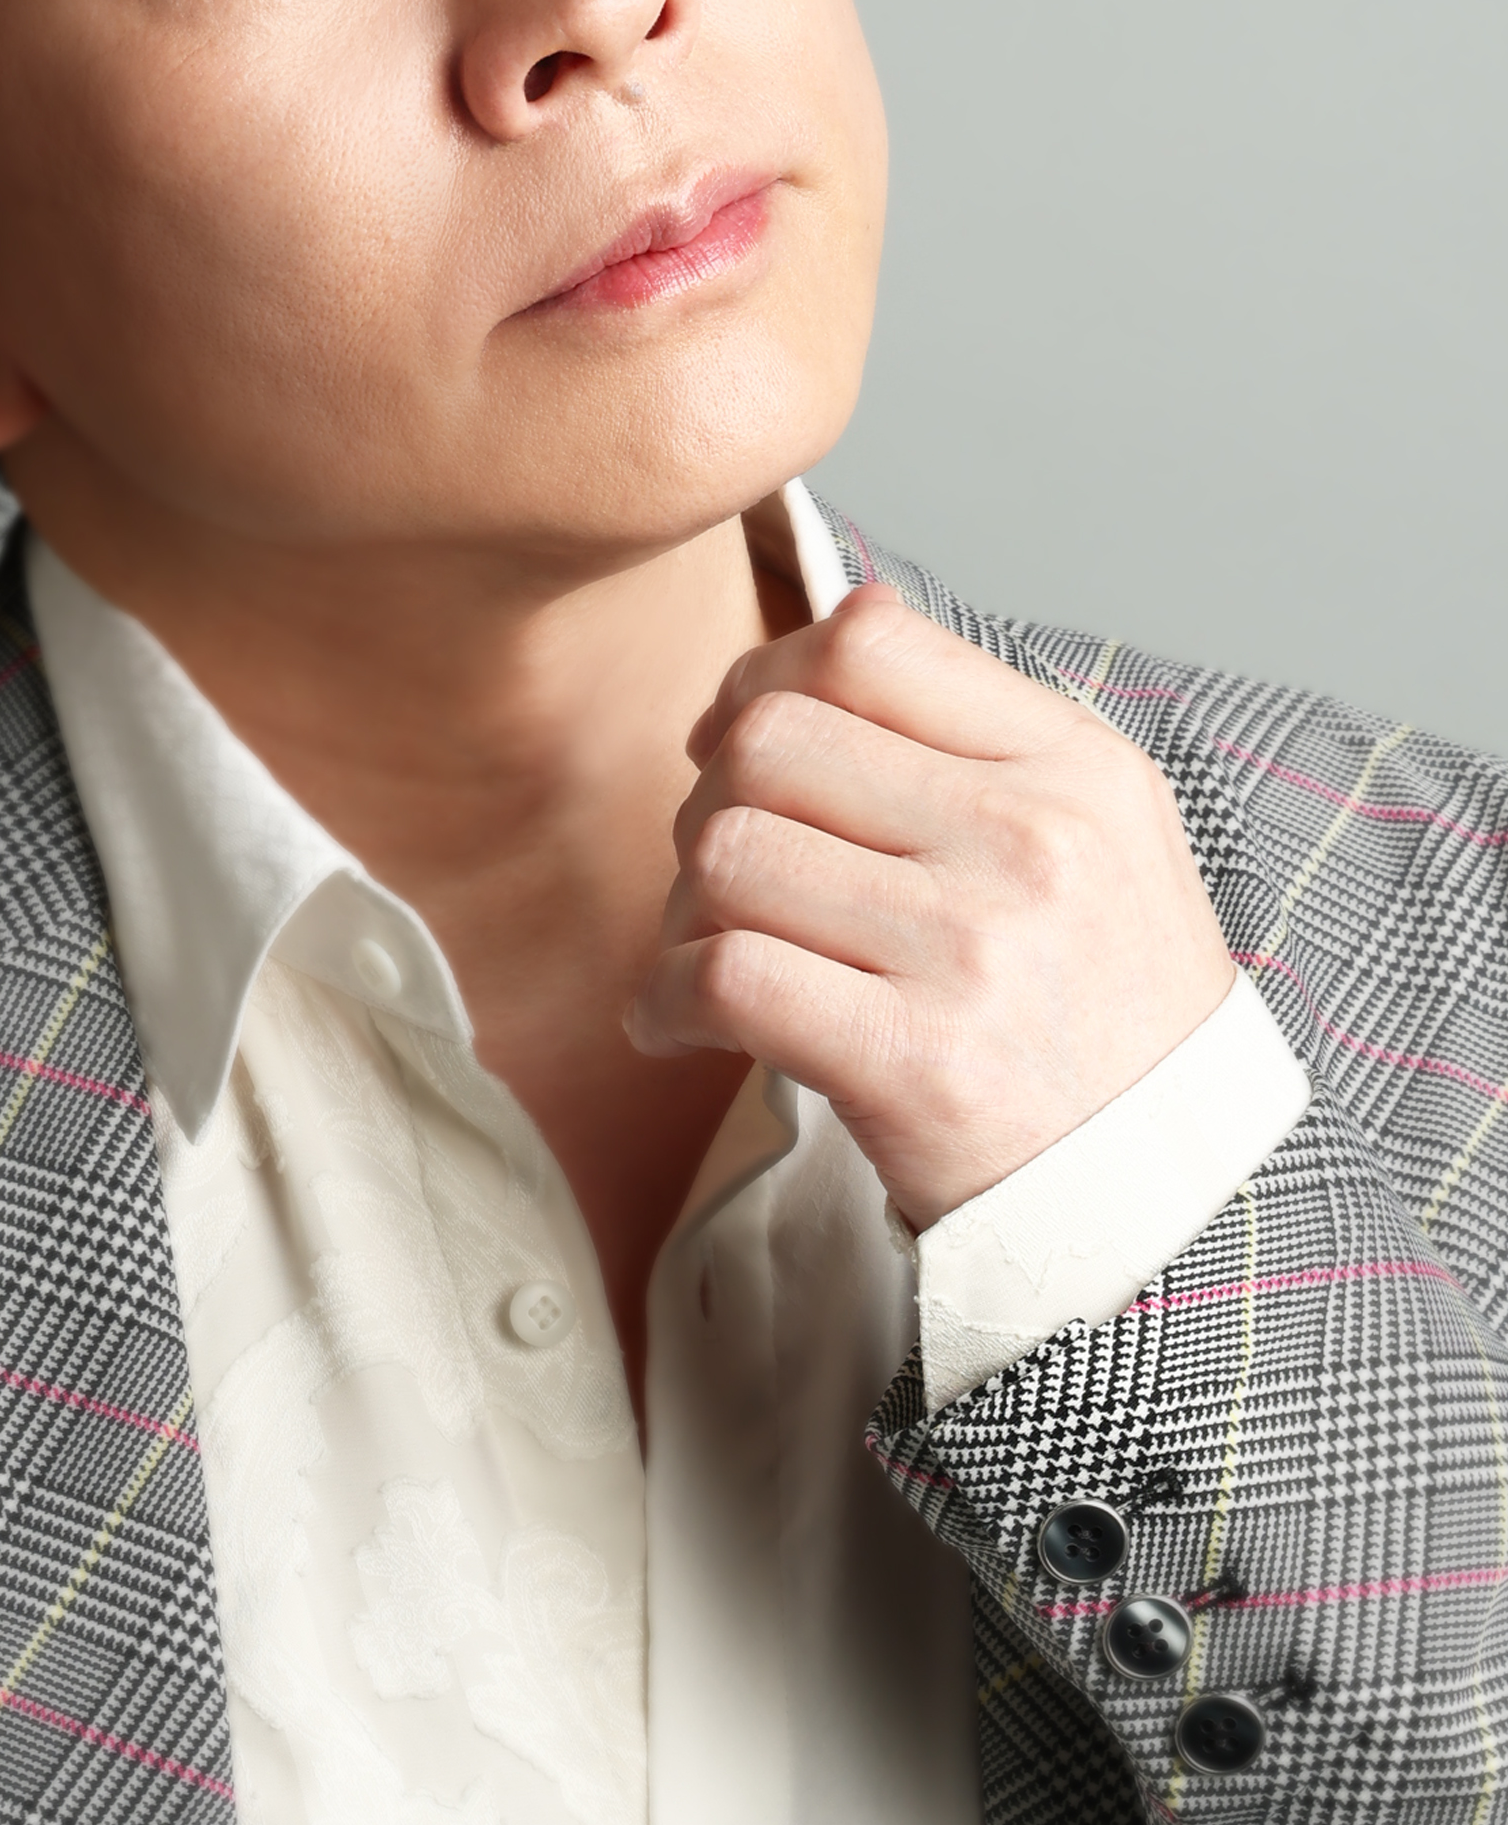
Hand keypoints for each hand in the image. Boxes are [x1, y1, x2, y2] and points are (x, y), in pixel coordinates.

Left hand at [625, 583, 1236, 1232]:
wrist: (1161, 1192)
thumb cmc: (1098, 1013)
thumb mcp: (1094, 838)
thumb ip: (973, 735)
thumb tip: (826, 632)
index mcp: (1074, 766)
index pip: (866, 644)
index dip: (763, 680)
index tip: (733, 746)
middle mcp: (1030, 841)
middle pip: (772, 741)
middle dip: (708, 800)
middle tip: (720, 877)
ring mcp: (973, 950)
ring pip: (728, 854)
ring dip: (681, 910)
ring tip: (705, 959)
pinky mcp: (913, 1062)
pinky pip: (722, 977)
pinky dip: (662, 1000)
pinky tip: (676, 1027)